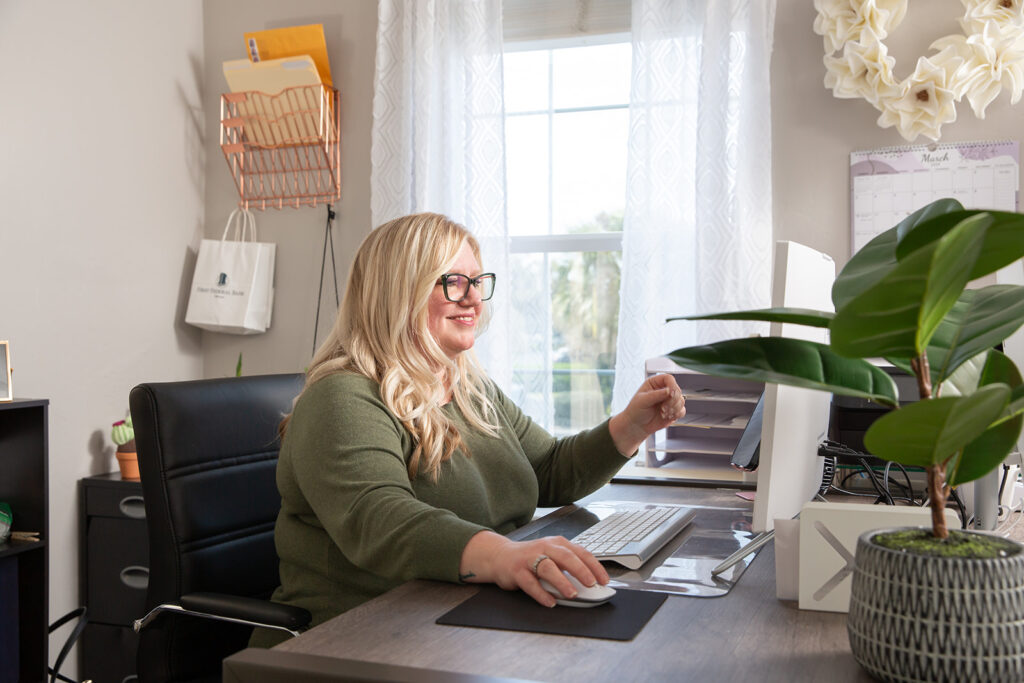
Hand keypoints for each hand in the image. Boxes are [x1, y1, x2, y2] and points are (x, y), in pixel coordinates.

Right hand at [459, 531, 608, 607]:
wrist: (501, 556)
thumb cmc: (532, 558)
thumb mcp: (552, 556)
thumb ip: (569, 566)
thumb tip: (592, 583)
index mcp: (557, 543)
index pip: (580, 552)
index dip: (594, 566)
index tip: (604, 580)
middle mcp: (545, 548)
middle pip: (566, 556)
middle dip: (581, 570)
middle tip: (592, 584)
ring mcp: (529, 558)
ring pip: (548, 568)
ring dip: (561, 582)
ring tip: (572, 594)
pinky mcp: (516, 571)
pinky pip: (530, 583)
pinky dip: (541, 594)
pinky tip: (550, 602)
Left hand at [608, 373, 685, 455]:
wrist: (636, 425)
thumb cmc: (636, 411)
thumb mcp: (643, 401)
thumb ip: (656, 395)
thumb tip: (669, 390)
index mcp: (655, 383)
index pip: (669, 379)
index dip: (672, 386)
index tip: (670, 395)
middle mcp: (664, 390)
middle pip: (677, 390)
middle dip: (673, 401)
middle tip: (663, 409)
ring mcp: (669, 400)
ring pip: (681, 400)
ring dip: (674, 408)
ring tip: (663, 414)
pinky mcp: (673, 411)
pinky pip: (682, 411)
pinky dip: (676, 414)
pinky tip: (667, 417)